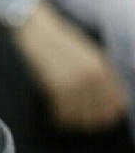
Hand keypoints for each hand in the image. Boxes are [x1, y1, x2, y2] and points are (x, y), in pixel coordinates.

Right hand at [13, 1, 126, 130]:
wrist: (36, 31)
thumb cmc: (59, 40)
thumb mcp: (89, 54)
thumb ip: (101, 74)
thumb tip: (106, 98)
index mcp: (103, 68)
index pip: (117, 104)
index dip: (109, 114)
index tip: (97, 115)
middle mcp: (93, 78)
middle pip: (101, 115)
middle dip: (92, 121)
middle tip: (80, 118)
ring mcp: (74, 84)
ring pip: (82, 118)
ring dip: (75, 121)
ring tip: (66, 115)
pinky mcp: (55, 88)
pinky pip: (62, 114)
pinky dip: (60, 118)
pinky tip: (55, 113)